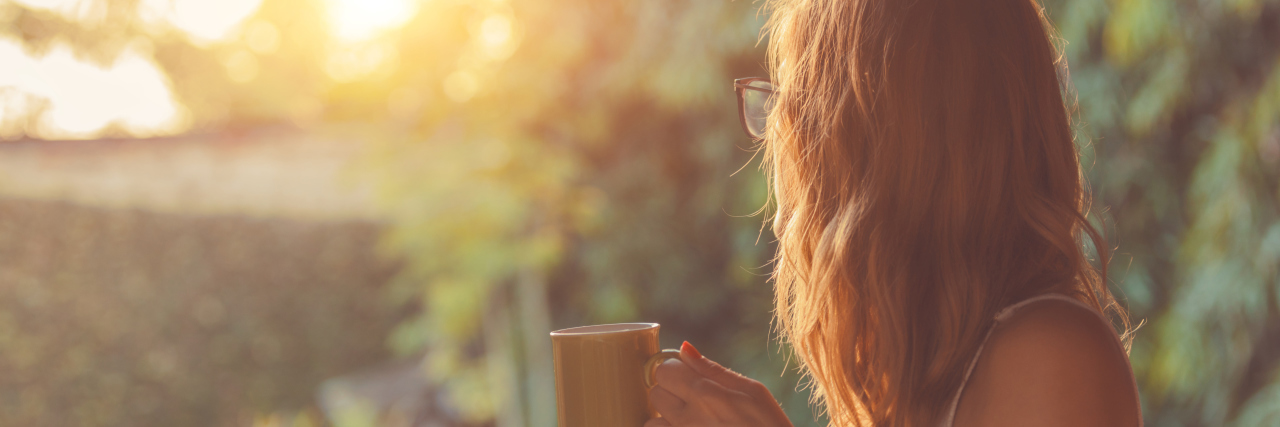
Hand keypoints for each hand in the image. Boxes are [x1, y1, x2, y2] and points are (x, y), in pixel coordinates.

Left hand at [646, 341, 794, 426]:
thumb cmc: (768, 424)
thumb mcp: (752, 390)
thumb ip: (713, 369)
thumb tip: (685, 347)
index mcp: (707, 394)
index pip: (664, 370)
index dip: (674, 370)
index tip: (686, 375)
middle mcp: (689, 417)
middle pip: (655, 392)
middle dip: (669, 391)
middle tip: (690, 398)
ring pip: (651, 421)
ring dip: (664, 418)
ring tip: (688, 420)